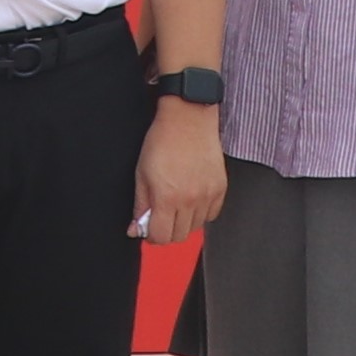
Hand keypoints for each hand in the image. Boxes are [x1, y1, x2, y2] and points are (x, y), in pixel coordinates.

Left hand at [133, 106, 226, 243]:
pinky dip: (200, 213)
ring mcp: (207, 195)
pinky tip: (191, 199)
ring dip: (183, 223)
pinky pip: (211, 215)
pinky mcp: (220, 189)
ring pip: (195, 228)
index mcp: (166, 197)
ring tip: (176, 204)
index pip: (160, 237)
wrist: (188, 118)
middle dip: (166, 231)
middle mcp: (189, 200)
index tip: (148, 228)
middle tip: (160, 216)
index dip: (151, 236)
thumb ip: (140, 205)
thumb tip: (136, 229)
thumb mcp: (141, 173)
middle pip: (178, 236)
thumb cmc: (162, 141)